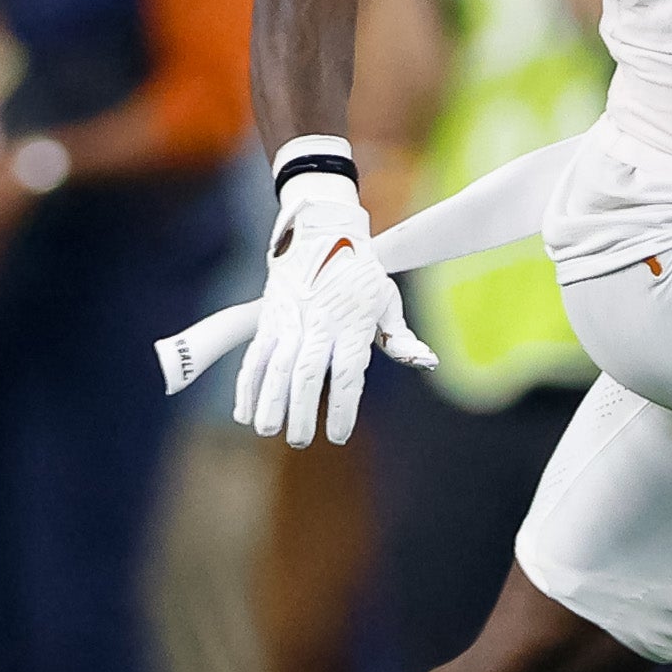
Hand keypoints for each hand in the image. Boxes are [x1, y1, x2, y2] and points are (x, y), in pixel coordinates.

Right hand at [231, 171, 433, 447]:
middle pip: (307, 373)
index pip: (348, 374)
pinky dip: (246, 385)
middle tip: (300, 439)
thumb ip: (401, 338)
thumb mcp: (387, 299)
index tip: (338, 435)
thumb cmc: (360, 273)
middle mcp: (319, 324)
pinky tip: (244, 413)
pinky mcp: (269, 320)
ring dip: (269, 401)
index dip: (342, 408)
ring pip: (276, 366)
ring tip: (268, 429)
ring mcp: (290, 321)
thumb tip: (427, 362)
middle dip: (300, 410)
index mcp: (352, 324)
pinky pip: (255, 355)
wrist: (321, 232)